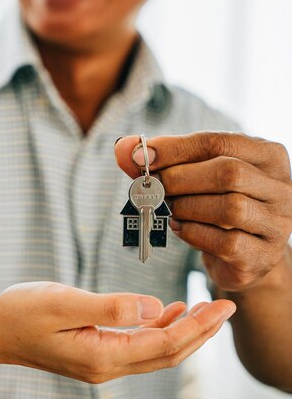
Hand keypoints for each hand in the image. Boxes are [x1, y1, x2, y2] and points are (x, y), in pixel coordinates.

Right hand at [0, 282, 234, 383]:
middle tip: (225, 306)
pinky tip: (167, 313)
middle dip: (200, 331)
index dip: (198, 326)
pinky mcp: (95, 354)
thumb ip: (110, 306)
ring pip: (155, 352)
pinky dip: (159, 330)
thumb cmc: (20, 312)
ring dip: (183, 331)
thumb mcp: (62, 302)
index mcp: (101, 354)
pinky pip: (138, 347)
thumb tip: (153, 307)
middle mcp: (106, 366)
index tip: (222, 305)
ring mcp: (101, 363)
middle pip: (167, 354)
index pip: (164, 345)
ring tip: (205, 307)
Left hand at [115, 132, 291, 290]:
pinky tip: (180, 228)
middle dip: (179, 179)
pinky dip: (193, 233)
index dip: (174, 148)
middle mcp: (282, 188)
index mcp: (268, 156)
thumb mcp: (192, 175)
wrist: (241, 253)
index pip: (219, 142)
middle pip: (228, 172)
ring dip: (185, 207)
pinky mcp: (263, 256)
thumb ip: (160, 160)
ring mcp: (277, 224)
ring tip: (167, 208)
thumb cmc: (213, 203)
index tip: (138, 156)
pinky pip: (225, 242)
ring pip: (229, 208)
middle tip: (151, 187)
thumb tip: (123, 148)